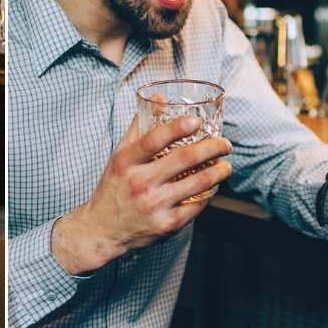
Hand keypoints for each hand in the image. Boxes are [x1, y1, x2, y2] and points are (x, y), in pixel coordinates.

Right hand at [52, 115, 232, 274]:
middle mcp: (139, 182)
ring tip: (225, 165)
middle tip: (225, 144)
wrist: (102, 230)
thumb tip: (159, 97)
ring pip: (198, 183)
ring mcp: (154, 205)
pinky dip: (209, 194)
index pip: (153, 140)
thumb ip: (139, 126)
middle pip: (184, 159)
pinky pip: (196, 206)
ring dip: (219, 172)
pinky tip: (213, 187)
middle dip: (212, 148)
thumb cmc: (114, 187)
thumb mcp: (119, 155)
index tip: (196, 120)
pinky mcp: (166, 225)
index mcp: (126, 162)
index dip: (176, 127)